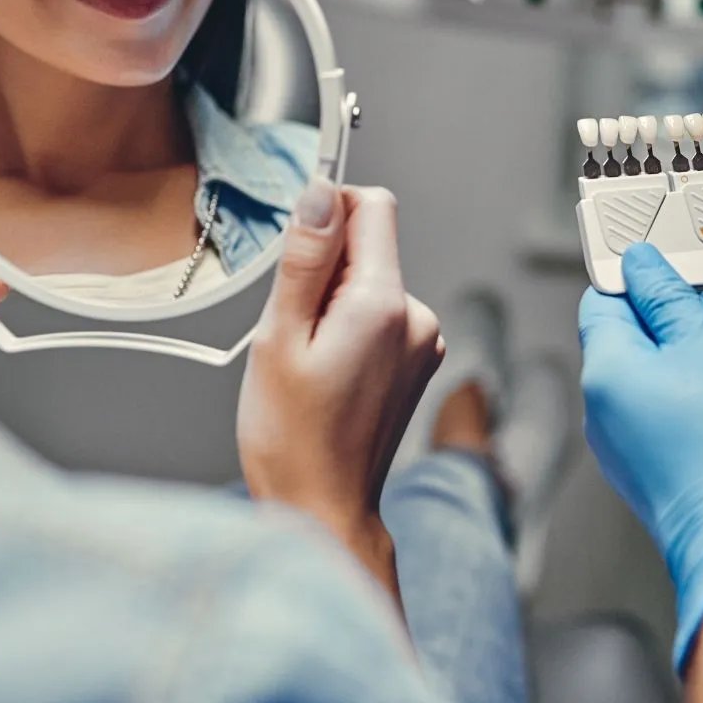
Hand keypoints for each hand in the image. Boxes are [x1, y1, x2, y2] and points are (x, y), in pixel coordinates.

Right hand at [237, 179, 442, 594]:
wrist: (323, 507)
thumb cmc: (294, 439)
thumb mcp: (280, 338)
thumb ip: (305, 260)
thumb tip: (321, 194)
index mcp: (384, 306)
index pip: (373, 206)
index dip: (329, 210)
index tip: (297, 246)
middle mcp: (418, 319)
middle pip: (369, 245)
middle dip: (324, 268)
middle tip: (294, 327)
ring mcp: (423, 343)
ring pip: (371, 281)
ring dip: (334, 301)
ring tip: (310, 358)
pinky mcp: (418, 361)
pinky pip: (381, 314)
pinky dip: (351, 325)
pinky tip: (329, 370)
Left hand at [579, 243, 702, 670]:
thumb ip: (668, 298)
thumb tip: (638, 265)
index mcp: (604, 370)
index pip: (603, 298)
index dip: (647, 282)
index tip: (692, 283)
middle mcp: (600, 407)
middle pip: (637, 333)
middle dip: (694, 323)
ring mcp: (620, 441)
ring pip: (660, 372)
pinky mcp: (646, 467)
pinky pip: (667, 411)